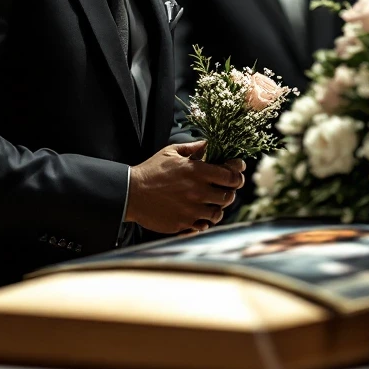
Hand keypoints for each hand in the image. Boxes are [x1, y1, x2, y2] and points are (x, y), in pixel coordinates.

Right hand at [126, 141, 245, 233]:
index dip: (237, 177)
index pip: (231, 176)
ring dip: (217, 209)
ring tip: (211, 205)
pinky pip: (203, 225)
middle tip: (223, 191)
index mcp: (197, 171)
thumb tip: (209, 143)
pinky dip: (204, 221)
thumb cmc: (151, 171)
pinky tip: (198, 215)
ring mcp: (191, 209)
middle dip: (229, 193)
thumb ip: (193, 148)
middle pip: (228, 196)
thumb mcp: (171, 152)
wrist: (130, 194)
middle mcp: (197, 191)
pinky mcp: (183, 223)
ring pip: (218, 213)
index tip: (235, 177)